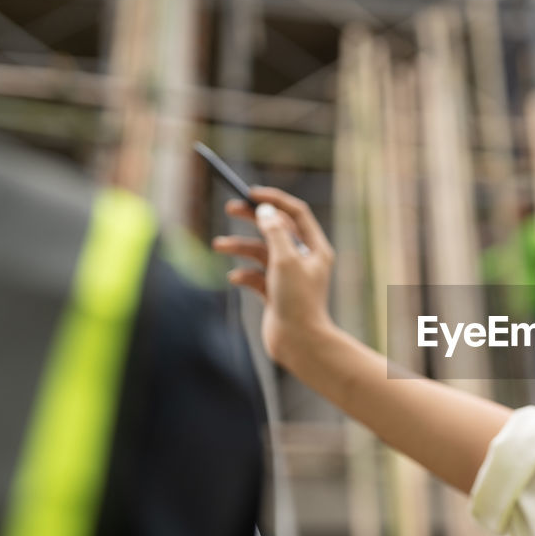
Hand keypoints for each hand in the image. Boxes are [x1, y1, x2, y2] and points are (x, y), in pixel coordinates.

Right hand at [212, 187, 335, 364]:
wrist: (298, 343)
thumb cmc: (297, 301)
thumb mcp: (285, 260)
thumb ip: (274, 231)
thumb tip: (265, 209)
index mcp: (315, 248)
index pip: (296, 213)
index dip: (274, 200)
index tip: (251, 193)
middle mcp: (304, 260)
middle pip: (277, 229)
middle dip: (253, 219)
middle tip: (230, 208)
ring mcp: (289, 277)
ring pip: (261, 253)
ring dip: (240, 247)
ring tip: (219, 246)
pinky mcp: (275, 294)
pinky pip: (256, 276)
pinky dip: (244, 274)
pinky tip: (236, 279)